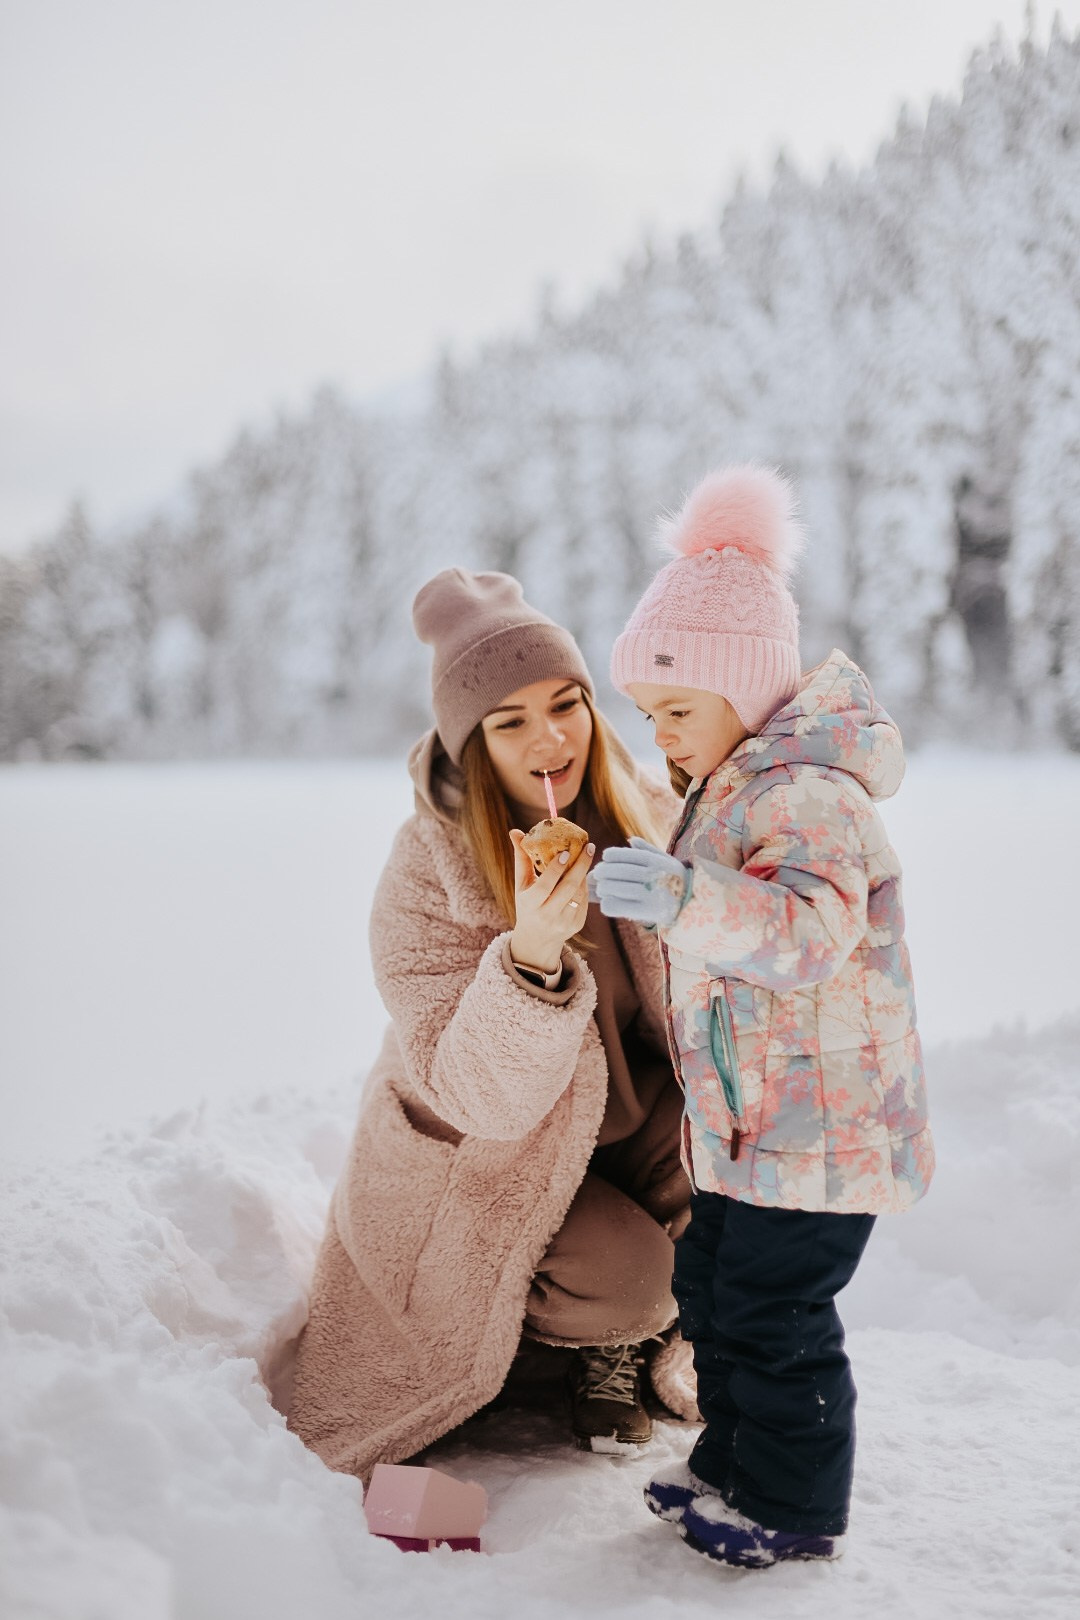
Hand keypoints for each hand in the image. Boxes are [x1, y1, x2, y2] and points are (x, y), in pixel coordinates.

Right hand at [508, 830, 594, 971]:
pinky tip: (582, 875)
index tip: (566, 851)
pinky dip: (584, 886)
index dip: (556, 869)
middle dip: (581, 865)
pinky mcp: (576, 925)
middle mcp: (547, 915)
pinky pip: (584, 901)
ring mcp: (563, 922)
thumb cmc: (527, 904)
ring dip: (584, 874)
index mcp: (530, 904)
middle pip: (568, 888)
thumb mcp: (521, 884)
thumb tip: (515, 831)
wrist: (536, 940)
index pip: (545, 886)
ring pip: (579, 893)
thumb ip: (521, 858)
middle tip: (589, 846)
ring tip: (585, 856)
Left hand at [587, 836, 690, 926]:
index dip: (611, 855)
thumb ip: (648, 850)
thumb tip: (631, 840)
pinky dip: (607, 904)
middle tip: (598, 874)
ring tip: (602, 889)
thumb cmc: (675, 880)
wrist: (692, 904)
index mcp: (655, 861)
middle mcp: (652, 875)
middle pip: (616, 871)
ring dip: (602, 888)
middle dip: (602, 872)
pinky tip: (608, 902)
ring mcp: (649, 894)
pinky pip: (616, 906)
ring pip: (613, 888)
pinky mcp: (645, 911)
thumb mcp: (667, 861)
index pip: (625, 855)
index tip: (606, 857)